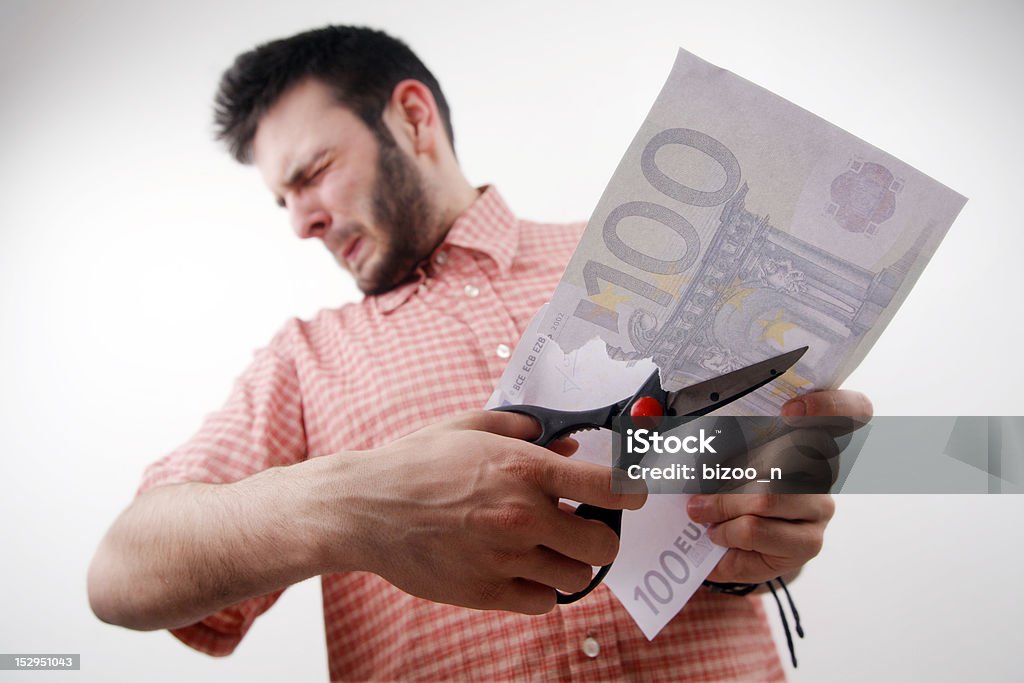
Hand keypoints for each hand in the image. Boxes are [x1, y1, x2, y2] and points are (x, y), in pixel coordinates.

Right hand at [313, 410, 646, 613]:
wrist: (364, 508)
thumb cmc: (415, 462)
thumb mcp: (471, 427)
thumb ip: (526, 429)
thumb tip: (568, 446)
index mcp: (523, 468)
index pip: (610, 486)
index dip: (632, 493)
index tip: (631, 495)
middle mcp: (523, 515)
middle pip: (603, 544)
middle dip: (599, 535)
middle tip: (581, 526)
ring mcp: (505, 558)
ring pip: (576, 577)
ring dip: (569, 563)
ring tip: (546, 549)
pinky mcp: (485, 592)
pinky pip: (543, 602)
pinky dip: (541, 590)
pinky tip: (522, 571)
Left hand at [685, 389, 871, 583]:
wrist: (742, 544)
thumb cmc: (732, 489)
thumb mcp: (724, 456)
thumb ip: (711, 437)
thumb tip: (655, 421)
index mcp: (811, 436)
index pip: (852, 411)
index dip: (831, 405)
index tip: (790, 409)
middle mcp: (825, 470)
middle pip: (786, 459)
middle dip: (728, 477)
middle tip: (695, 498)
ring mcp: (820, 507)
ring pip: (766, 498)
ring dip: (721, 508)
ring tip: (700, 515)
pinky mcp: (809, 542)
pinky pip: (758, 531)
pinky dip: (728, 534)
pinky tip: (717, 536)